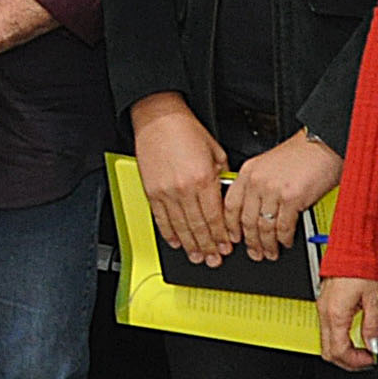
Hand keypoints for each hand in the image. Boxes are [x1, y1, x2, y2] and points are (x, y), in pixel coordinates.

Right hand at [130, 94, 229, 264]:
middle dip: (207, 246)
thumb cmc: (186, 130)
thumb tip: (224, 199)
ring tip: (197, 257)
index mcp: (204, 179)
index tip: (226, 246)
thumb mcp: (215, 152)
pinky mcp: (152, 191)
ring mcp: (165, 192)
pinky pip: (161, 219)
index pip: (215, 217)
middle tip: (213, 259)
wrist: (159, 119)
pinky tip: (176, 242)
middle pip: (198, 227)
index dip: (221, 236)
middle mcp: (184, 188)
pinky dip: (169, 233)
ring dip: (190, 245)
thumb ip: (221, 178)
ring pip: (180, 227)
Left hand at [225, 131, 341, 261]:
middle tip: (254, 252)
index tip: (233, 238)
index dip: (230, 227)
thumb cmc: (302, 153)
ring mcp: (273, 190)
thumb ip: (258, 184)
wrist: (324, 143)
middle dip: (250, 242)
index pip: (230, 205)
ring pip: (264, 227)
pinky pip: (283, 227)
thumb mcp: (269, 164)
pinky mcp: (292, 198)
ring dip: (267, 244)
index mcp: (248, 171)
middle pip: (246, 221)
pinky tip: (286, 242)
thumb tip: (253, 210)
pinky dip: (284, 239)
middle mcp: (257, 181)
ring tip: (270, 252)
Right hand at [318, 277, 377, 371]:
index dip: (356, 361)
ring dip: (343, 351)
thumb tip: (374, 345)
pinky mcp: (324, 305)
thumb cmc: (361, 268)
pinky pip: (326, 330)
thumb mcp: (373, 300)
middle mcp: (325, 313)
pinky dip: (339, 339)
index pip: (340, 351)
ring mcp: (322, 309)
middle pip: (328, 352)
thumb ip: (372, 326)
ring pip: (325, 343)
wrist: (351, 249)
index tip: (370, 359)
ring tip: (361, 349)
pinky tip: (353, 336)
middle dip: (347, 361)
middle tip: (365, 360)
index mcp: (336, 314)